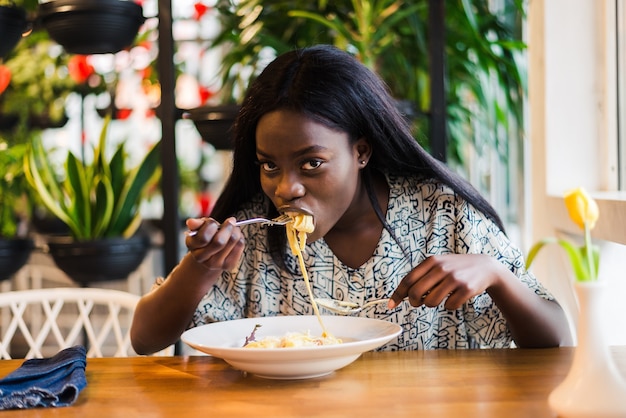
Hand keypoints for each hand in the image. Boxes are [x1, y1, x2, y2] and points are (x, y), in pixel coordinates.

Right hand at [184, 217, 244, 270]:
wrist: (209, 257)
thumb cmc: (206, 237)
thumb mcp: (199, 229)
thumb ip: (197, 224)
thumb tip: (191, 222)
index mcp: (192, 246)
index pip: (204, 237)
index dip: (211, 226)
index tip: (214, 222)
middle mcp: (202, 258)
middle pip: (220, 242)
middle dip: (227, 227)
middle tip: (231, 220)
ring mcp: (216, 264)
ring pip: (232, 242)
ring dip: (236, 231)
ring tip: (234, 228)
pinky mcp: (229, 265)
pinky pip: (239, 246)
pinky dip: (240, 237)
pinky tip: (236, 237)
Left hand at [388, 254, 505, 309]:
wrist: (484, 267)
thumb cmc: (455, 268)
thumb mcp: (438, 265)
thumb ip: (421, 276)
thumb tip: (402, 295)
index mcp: (431, 261)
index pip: (408, 280)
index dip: (398, 294)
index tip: (391, 305)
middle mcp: (441, 268)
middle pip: (416, 293)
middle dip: (414, 302)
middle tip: (418, 303)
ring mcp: (454, 278)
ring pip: (431, 302)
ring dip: (432, 304)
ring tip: (439, 297)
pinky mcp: (466, 289)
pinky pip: (449, 306)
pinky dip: (449, 306)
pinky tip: (455, 298)